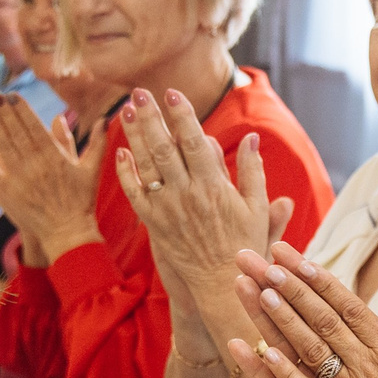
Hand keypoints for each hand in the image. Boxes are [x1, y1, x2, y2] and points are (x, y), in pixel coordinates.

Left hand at [0, 86, 106, 263]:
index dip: (21, 109)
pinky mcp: (3, 192)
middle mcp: (34, 164)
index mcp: (54, 157)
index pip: (34, 126)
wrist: (68, 233)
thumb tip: (103, 120)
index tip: (10, 93)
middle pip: (14, 130)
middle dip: (0, 109)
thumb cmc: (81, 202)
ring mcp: (17, 178)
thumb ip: (96, 143)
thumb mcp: (91, 170)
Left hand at [113, 89, 293, 313]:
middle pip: (165, 148)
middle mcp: (187, 195)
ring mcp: (167, 209)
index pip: (196, 142)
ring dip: (134, 136)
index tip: (172, 93)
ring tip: (124, 110)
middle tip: (139, 92)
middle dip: (151, 117)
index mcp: (214, 188)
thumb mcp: (256, 208)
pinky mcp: (154, 223)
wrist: (220, 285)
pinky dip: (126, 173)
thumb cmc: (244, 244)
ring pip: (146, 166)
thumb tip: (252, 137)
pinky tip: (121, 152)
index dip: (183, 116)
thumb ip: (253, 170)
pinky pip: (135, 194)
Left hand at [224, 242, 377, 377]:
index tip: (298, 258)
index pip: (349, 306)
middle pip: (323, 321)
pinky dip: (284, 374)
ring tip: (258, 292)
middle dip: (293, 290)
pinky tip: (262, 352)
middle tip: (266, 262)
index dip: (321, 280)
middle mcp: (368, 368)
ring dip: (283, 321)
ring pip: (311, 351)